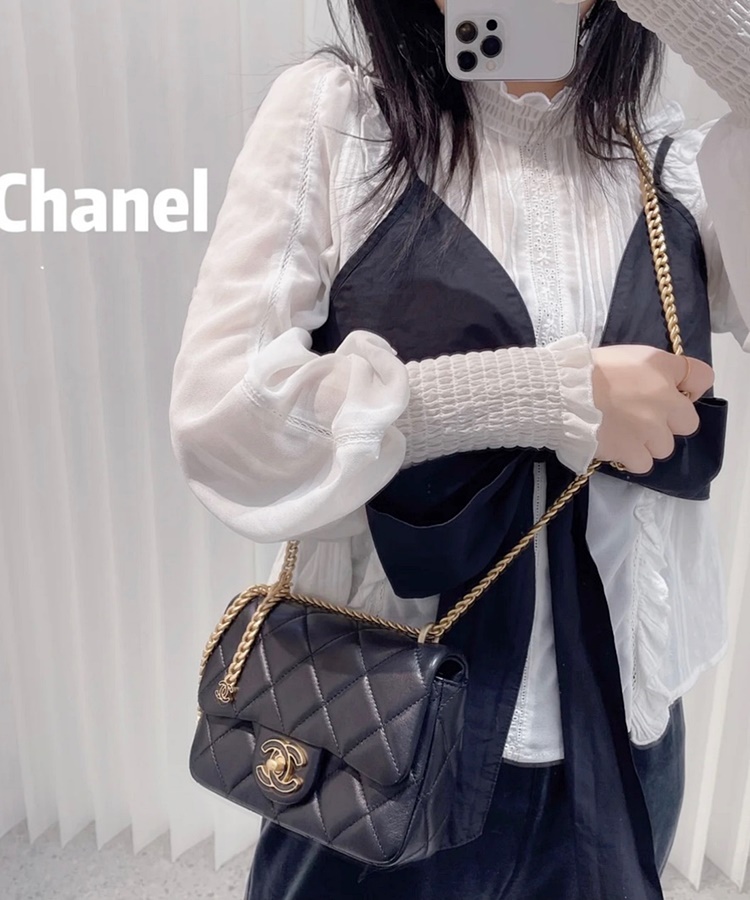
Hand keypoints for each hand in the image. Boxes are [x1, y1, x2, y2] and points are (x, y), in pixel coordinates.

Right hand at [591, 345, 714, 474]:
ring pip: (665, 447)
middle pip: (688, 423)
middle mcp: (665, 400)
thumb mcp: (626, 355)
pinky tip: (616, 447)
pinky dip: (631, 458)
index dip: (688, 388)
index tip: (670, 393)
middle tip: (642, 419)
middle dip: (668, 423)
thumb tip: (668, 387)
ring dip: (648, 443)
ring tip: (623, 434)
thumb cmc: (586, 369)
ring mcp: (650, 430)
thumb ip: (653, 369)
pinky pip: (644, 463)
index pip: (702, 377)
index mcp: (662, 368)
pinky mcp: (632, 452)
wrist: (559, 394)